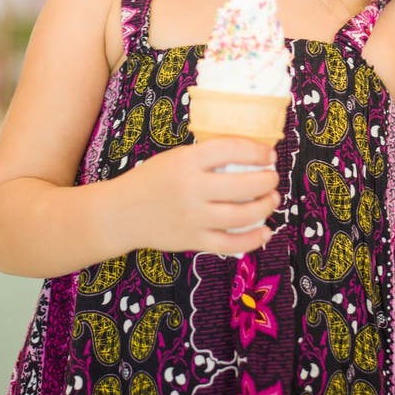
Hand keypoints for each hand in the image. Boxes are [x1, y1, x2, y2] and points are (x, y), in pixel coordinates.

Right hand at [129, 138, 279, 254]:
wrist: (121, 213)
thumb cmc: (151, 179)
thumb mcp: (176, 157)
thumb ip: (207, 158)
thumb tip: (249, 157)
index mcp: (187, 160)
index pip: (232, 150)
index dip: (257, 151)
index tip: (269, 154)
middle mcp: (192, 188)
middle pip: (243, 185)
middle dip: (267, 180)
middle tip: (273, 178)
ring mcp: (193, 217)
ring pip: (241, 215)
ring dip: (265, 207)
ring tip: (272, 199)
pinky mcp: (193, 240)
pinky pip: (230, 244)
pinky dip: (252, 239)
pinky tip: (265, 231)